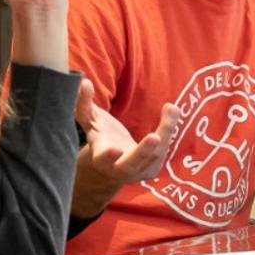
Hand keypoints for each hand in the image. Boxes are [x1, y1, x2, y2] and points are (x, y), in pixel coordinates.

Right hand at [70, 85, 178, 219]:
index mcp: (100, 158)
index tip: (114, 150)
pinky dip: (168, 130)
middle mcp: (118, 169)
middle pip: (130, 165)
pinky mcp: (150, 170)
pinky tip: (171, 111)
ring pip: (154, 155)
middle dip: (142, 152)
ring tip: (170, 108)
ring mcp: (137, 172)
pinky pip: (163, 151)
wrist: (111, 165)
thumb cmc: (101, 137)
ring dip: (164, 131)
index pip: (102, 158)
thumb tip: (84, 82)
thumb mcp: (92, 121)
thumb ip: (85, 104)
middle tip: (154, 137)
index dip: (107, 155)